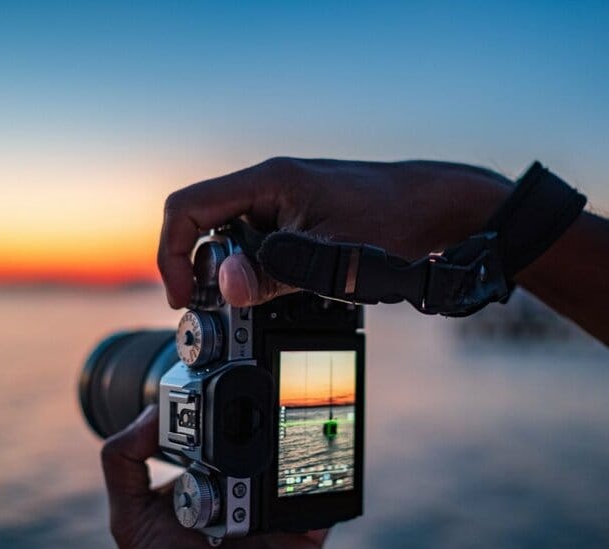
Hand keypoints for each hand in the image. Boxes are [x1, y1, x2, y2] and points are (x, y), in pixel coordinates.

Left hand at [101, 405, 327, 548]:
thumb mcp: (130, 518)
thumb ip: (124, 462)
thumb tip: (151, 408)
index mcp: (202, 484)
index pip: (214, 438)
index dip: (213, 420)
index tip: (213, 400)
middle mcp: (239, 493)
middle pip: (255, 448)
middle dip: (252, 439)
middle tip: (237, 449)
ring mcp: (272, 511)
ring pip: (287, 468)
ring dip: (282, 463)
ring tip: (254, 485)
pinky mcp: (303, 530)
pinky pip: (321, 500)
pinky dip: (322, 486)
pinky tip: (307, 480)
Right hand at [158, 157, 511, 307]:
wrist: (436, 206)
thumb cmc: (394, 219)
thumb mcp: (332, 257)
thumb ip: (275, 272)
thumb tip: (226, 289)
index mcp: (268, 180)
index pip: (187, 208)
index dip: (172, 254)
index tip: (185, 297)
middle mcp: (269, 184)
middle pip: (204, 227)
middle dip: (207, 272)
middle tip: (228, 309)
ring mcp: (283, 200)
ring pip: (233, 240)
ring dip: (239, 275)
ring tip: (268, 300)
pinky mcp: (297, 217)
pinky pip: (260, 244)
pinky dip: (262, 271)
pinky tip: (288, 289)